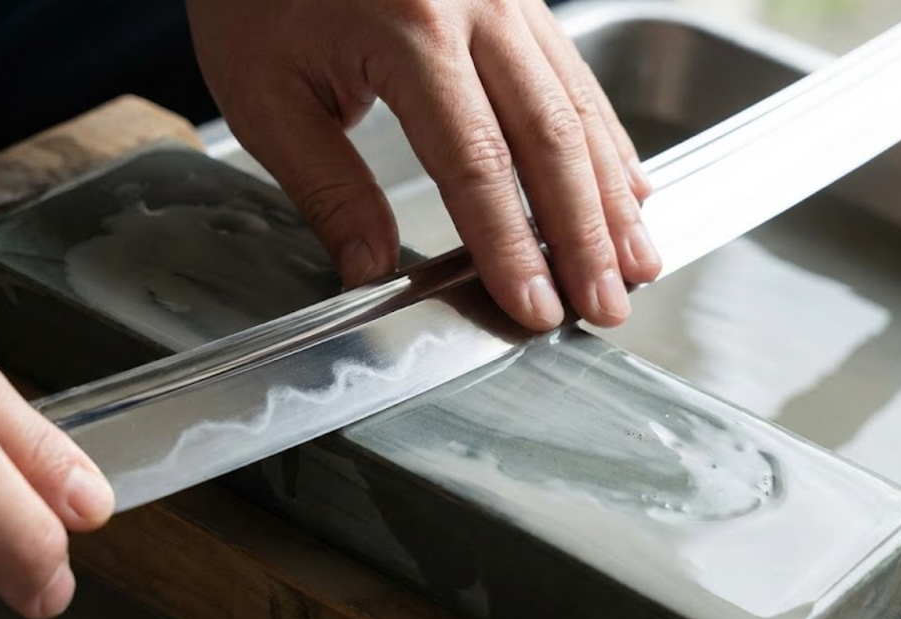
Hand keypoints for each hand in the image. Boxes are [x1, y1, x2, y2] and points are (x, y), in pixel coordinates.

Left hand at [188, 0, 659, 329]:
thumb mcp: (265, 96)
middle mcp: (476, 4)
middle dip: (584, 235)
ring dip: (611, 193)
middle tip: (606, 306)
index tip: (534, 307)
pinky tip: (624, 185)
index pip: (476, 164)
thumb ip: (328, 188)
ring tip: (635, 263)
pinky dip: (605, 136)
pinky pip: (573, 72)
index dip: (511, 246)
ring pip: (577, 105)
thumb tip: (373, 272)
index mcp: (409, 31)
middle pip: (549, 138)